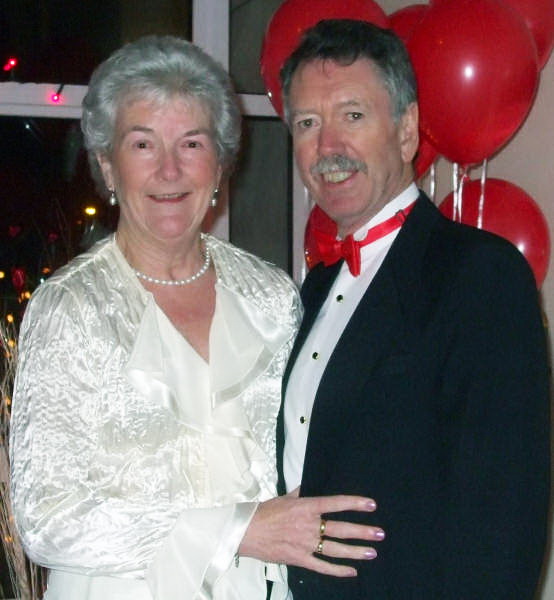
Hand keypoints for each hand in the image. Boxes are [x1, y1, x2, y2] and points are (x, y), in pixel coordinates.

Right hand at [238, 488, 383, 576]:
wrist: (247, 531)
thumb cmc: (265, 512)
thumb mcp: (285, 497)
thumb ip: (300, 494)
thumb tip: (309, 487)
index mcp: (306, 507)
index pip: (335, 503)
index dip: (354, 503)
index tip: (371, 504)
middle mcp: (309, 525)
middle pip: (341, 529)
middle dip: (362, 531)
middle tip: (380, 533)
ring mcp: (305, 544)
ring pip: (335, 549)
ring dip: (355, 551)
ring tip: (371, 552)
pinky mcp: (299, 559)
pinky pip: (322, 566)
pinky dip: (338, 570)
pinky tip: (351, 571)